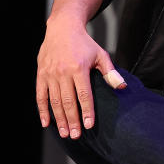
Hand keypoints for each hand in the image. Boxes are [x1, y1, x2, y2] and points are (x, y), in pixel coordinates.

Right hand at [36, 13, 125, 140]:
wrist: (62, 28)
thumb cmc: (84, 43)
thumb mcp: (100, 54)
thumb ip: (110, 72)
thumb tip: (122, 87)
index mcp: (79, 68)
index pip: (84, 94)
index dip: (86, 111)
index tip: (89, 125)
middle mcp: (63, 72)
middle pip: (68, 101)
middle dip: (72, 120)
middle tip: (75, 136)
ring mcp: (50, 74)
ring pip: (54, 101)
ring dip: (59, 119)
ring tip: (65, 133)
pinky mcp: (41, 74)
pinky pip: (40, 95)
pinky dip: (42, 110)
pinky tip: (46, 123)